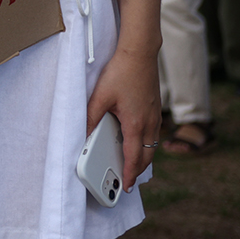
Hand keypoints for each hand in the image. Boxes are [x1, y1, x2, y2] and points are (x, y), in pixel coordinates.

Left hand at [87, 45, 161, 190]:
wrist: (140, 53)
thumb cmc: (121, 72)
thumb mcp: (100, 96)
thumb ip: (91, 117)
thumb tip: (84, 134)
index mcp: (136, 124)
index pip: (133, 157)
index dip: (129, 173)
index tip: (126, 186)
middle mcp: (149, 123)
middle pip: (147, 156)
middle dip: (138, 170)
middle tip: (128, 181)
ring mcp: (155, 115)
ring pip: (152, 145)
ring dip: (144, 158)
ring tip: (132, 165)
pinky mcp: (155, 108)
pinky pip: (153, 133)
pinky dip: (147, 144)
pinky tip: (137, 141)